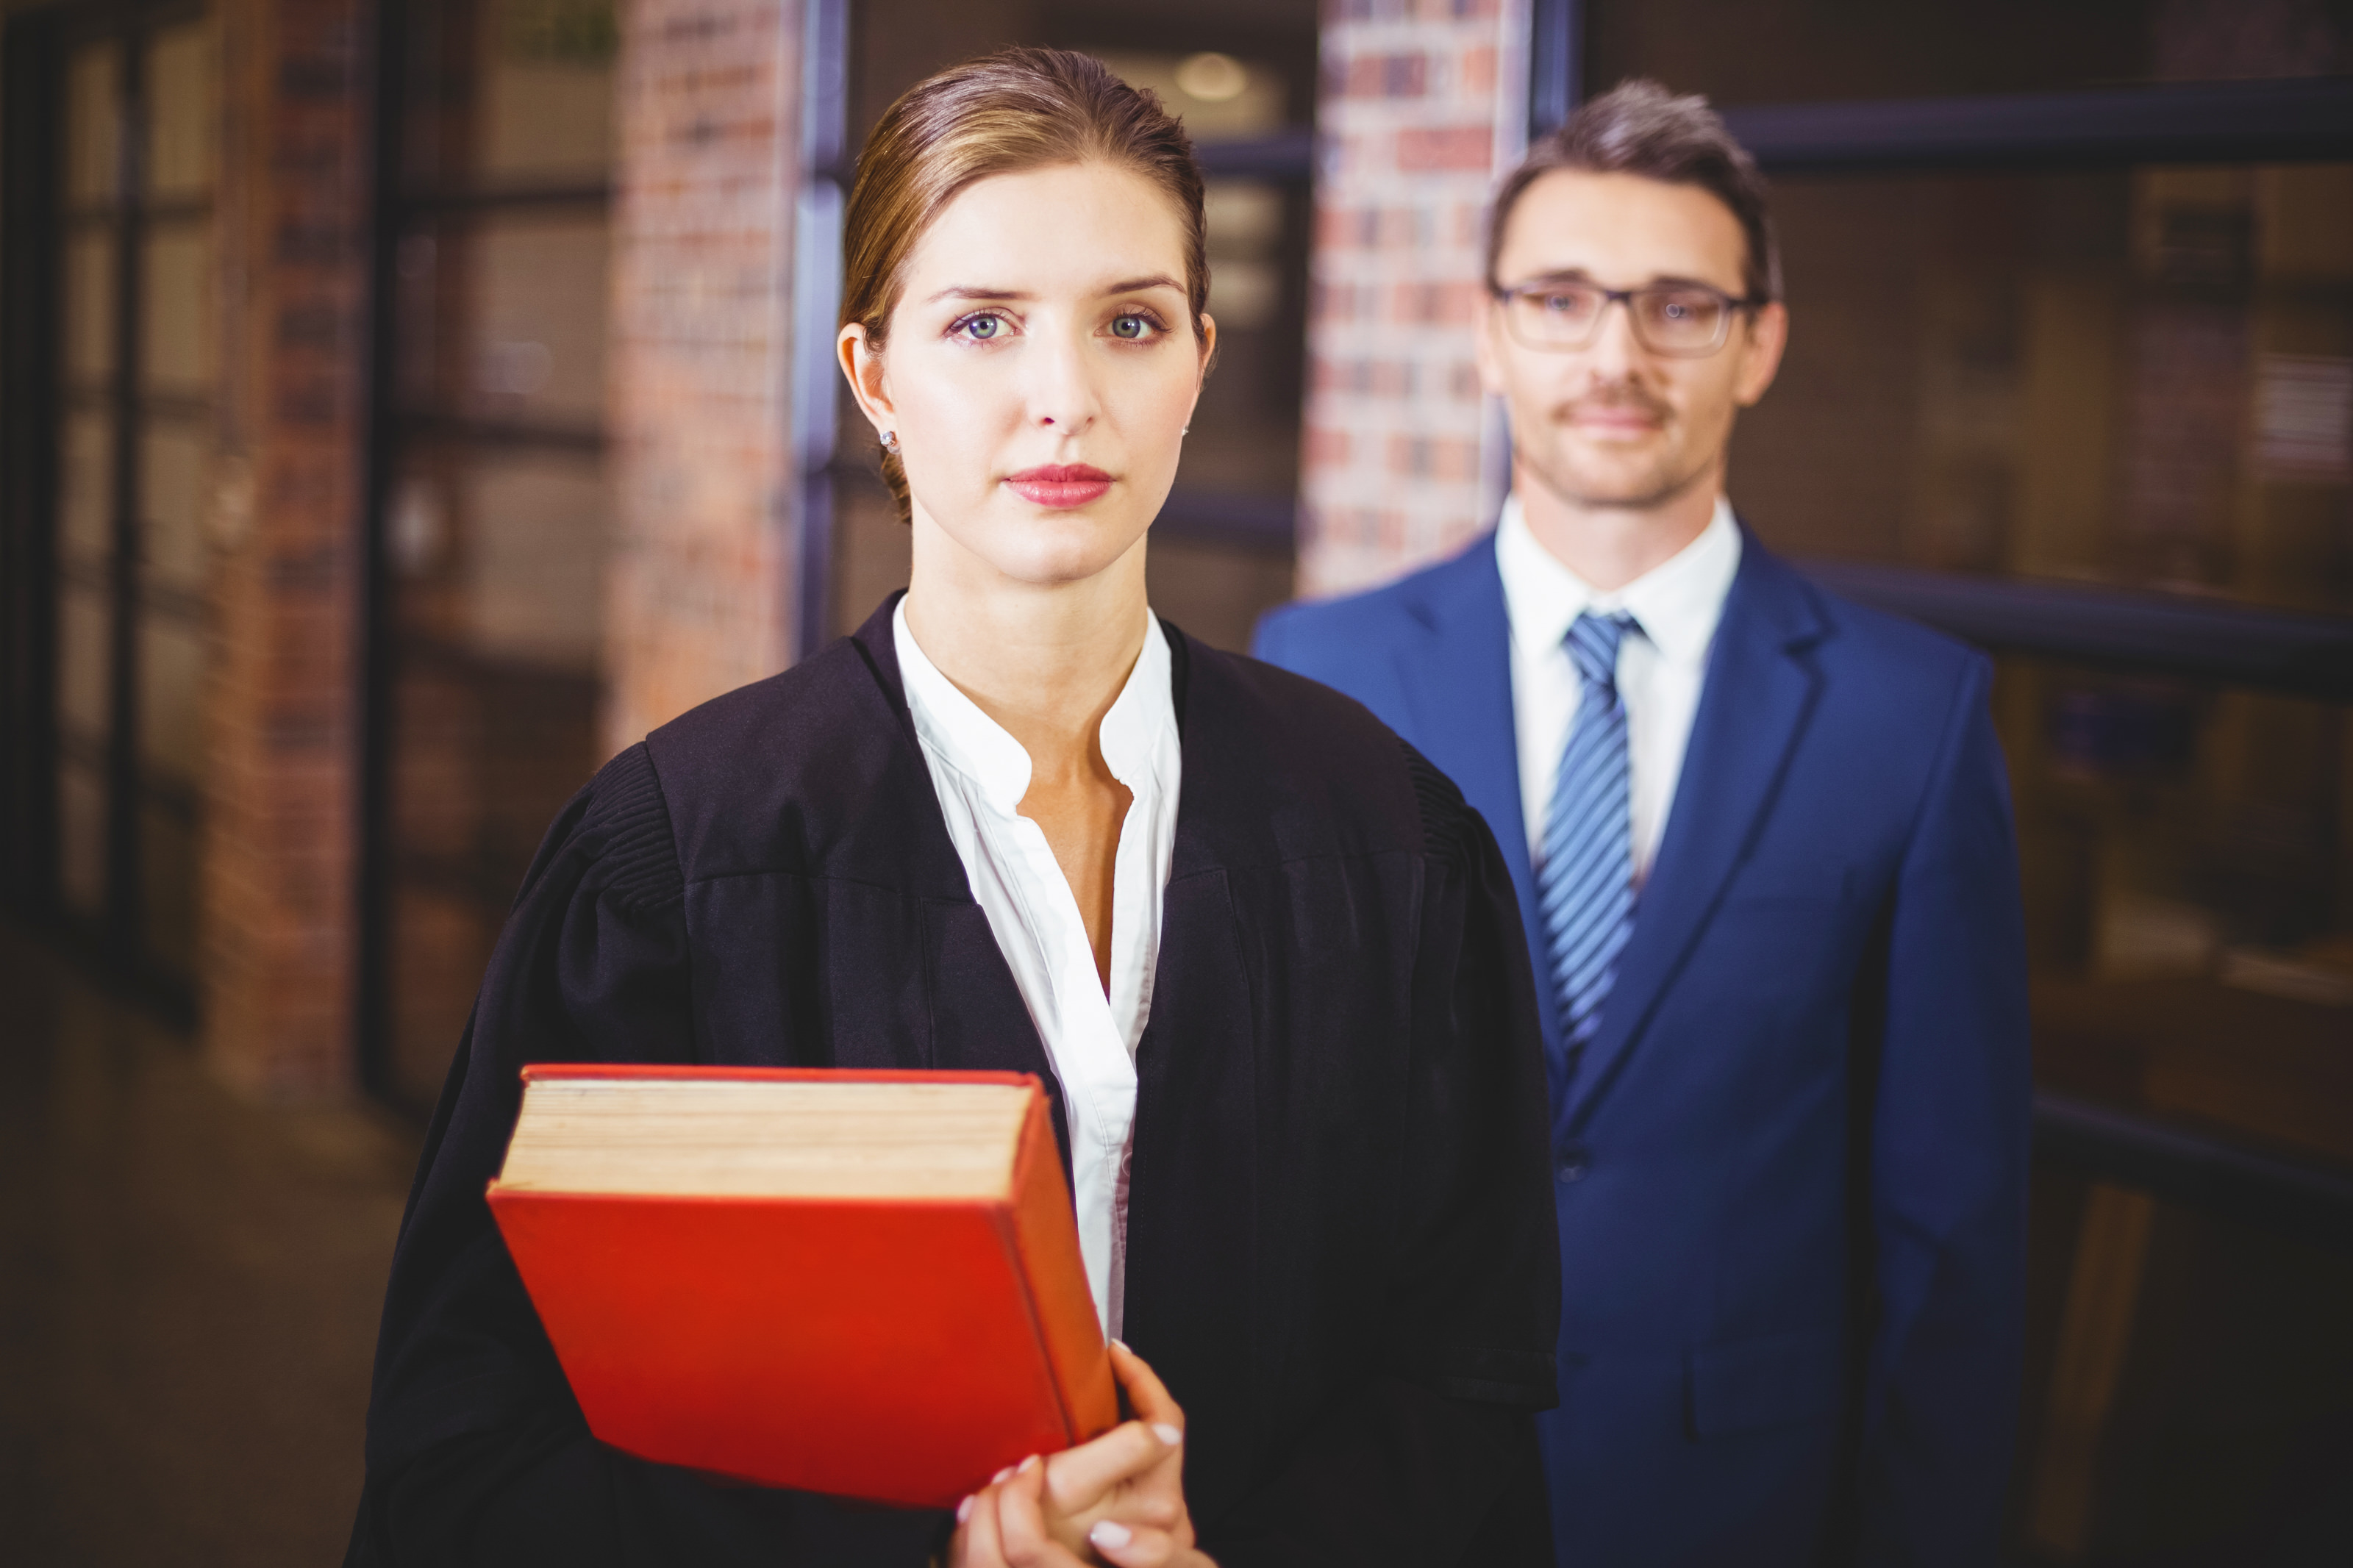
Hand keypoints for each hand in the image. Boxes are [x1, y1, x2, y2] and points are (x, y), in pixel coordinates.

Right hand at [948, 1342, 1214, 1566]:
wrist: (1014, 1556)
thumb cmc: (1037, 1530)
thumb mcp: (1069, 1481)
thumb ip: (1125, 1448)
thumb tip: (1166, 1424)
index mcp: (1159, 1500)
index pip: (1166, 1417)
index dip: (1140, 1376)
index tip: (1115, 1353)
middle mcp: (1166, 1514)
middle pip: (1160, 1432)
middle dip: (1132, 1396)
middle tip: (1103, 1370)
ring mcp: (1153, 1519)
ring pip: (1148, 1450)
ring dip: (1123, 1420)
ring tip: (1092, 1401)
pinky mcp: (1139, 1522)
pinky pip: (1136, 1469)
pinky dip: (1115, 1445)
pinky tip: (1089, 1438)